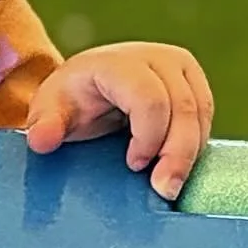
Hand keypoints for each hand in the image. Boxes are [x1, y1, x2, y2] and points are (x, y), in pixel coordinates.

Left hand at [23, 42, 213, 201]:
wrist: (88, 85)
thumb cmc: (70, 101)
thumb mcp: (50, 111)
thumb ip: (45, 125)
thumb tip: (41, 141)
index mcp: (116, 63)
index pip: (148, 98)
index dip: (148, 137)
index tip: (133, 165)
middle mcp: (153, 57)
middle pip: (182, 107)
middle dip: (177, 154)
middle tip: (165, 190)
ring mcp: (178, 66)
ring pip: (200, 112)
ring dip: (191, 152)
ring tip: (172, 184)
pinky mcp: (193, 80)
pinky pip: (206, 115)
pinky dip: (197, 143)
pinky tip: (179, 164)